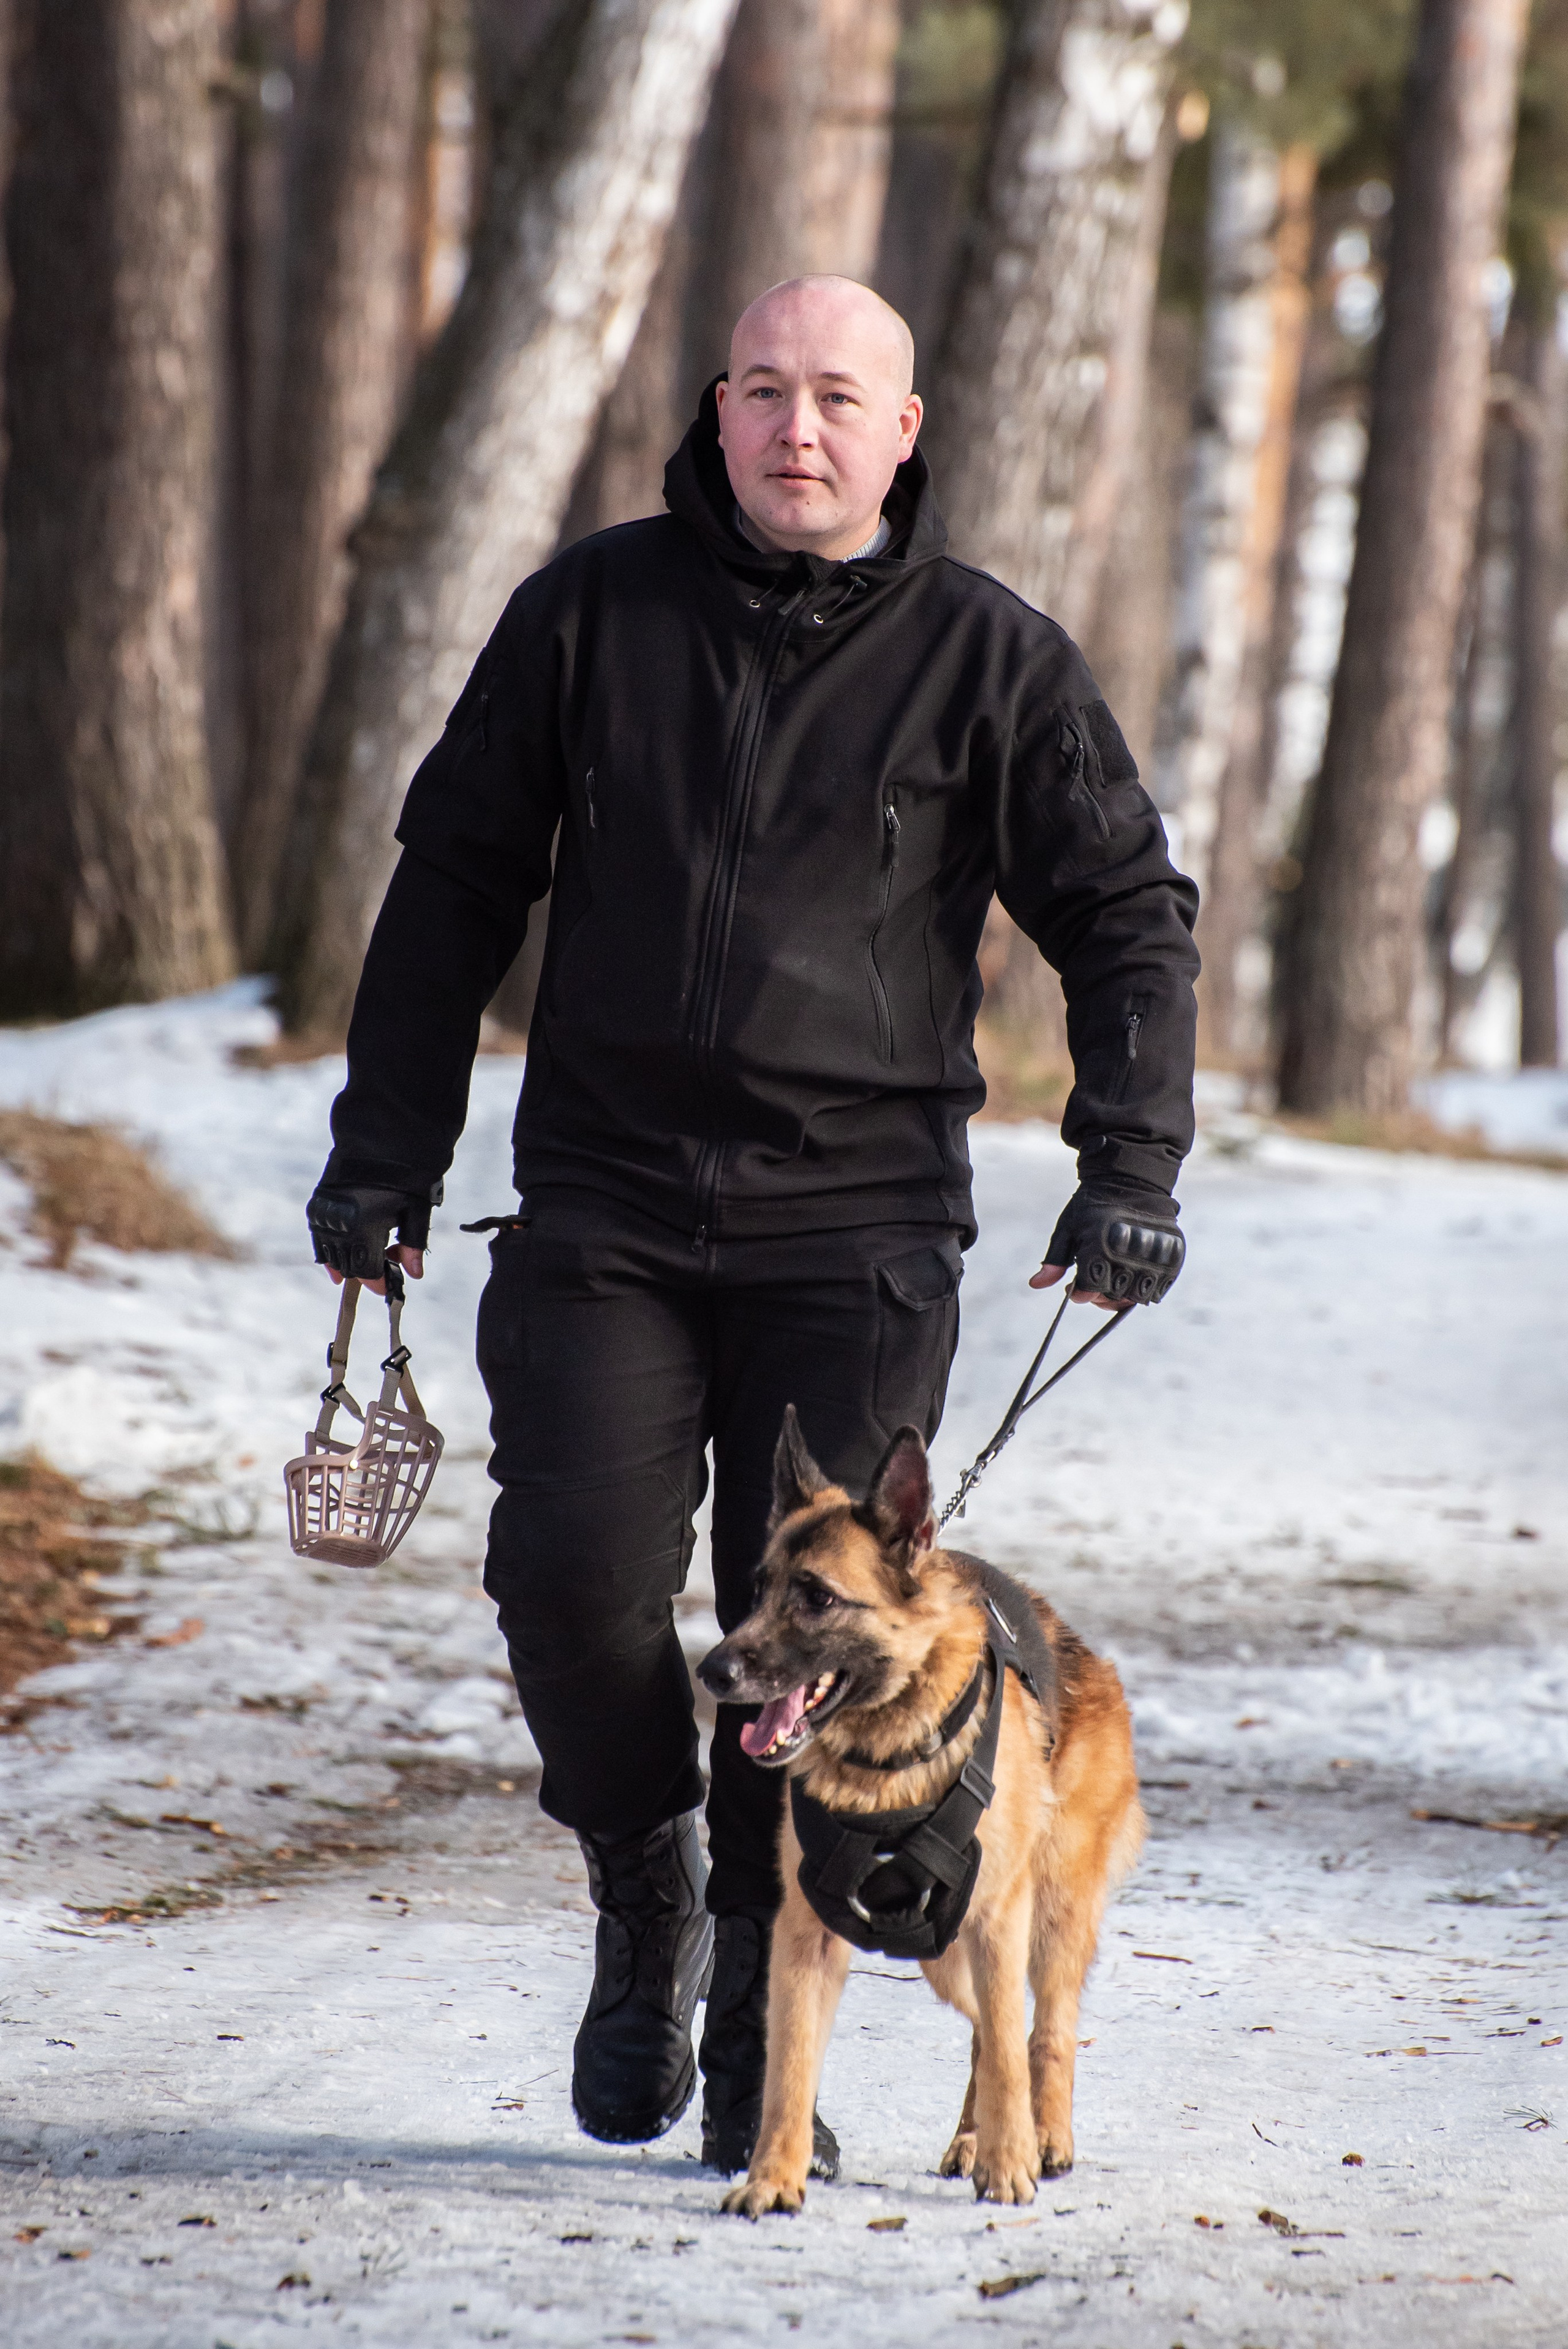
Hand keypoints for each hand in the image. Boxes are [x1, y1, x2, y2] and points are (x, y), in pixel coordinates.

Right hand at [307, 1182, 433, 1293]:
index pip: (368, 1272)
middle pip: (349, 1266)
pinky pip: (319, 1239)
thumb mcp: (417, 1209)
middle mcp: (341, 1225)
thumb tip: (415, 1275)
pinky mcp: (317, 1205)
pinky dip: (328, 1251)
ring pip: (331, 1255)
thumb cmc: (405, 1174)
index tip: (390, 1286)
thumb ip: (413, 1244)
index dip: (380, 1282)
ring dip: (348, 1263)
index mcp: (366, 1228)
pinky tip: (336, 1260)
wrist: (378, 1137)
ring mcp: (325, 1215)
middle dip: (367, 1273)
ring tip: (364, 1263)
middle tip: (385, 1265)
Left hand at [1030, 1179, 1183, 1307]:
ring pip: (1136, 1296)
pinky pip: (1158, 1288)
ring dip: (1123, 1294)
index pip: (1089, 1290)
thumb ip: (1054, 1260)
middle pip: (1112, 1296)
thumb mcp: (1067, 1228)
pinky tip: (1134, 1274)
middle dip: (1099, 1295)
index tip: (1076, 1286)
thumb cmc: (1092, 1205)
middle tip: (1095, 1279)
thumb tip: (1035, 1285)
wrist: (1132, 1179)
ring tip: (1115, 1277)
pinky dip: (1146, 1288)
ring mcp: (1153, 1255)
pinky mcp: (1172, 1255)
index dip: (1080, 1293)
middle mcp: (1127, 1253)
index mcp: (1098, 1246)